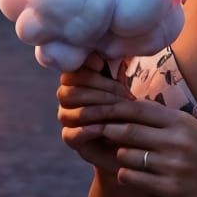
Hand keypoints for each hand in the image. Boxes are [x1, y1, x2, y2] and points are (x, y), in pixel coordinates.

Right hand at [56, 56, 130, 172]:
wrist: (130, 140)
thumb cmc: (125, 108)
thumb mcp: (121, 87)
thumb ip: (109, 70)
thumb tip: (97, 56)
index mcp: (76, 81)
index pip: (73, 73)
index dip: (92, 74)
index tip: (116, 78)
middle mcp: (66, 98)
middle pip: (69, 92)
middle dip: (100, 93)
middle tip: (125, 98)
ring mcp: (66, 119)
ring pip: (68, 112)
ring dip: (96, 111)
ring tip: (118, 113)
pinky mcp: (70, 140)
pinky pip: (69, 135)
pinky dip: (85, 131)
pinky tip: (102, 129)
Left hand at [95, 96, 196, 196]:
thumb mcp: (194, 129)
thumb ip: (166, 120)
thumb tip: (131, 109)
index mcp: (181, 121)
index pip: (137, 108)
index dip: (114, 109)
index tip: (99, 110)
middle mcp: (176, 140)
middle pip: (127, 130)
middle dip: (108, 131)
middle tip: (96, 132)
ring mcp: (173, 165)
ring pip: (128, 155)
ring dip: (120, 156)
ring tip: (122, 156)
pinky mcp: (173, 189)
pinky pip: (135, 179)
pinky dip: (127, 175)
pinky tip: (130, 175)